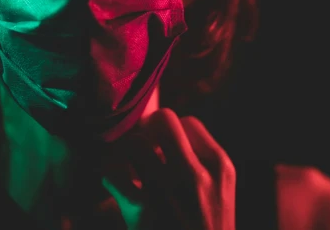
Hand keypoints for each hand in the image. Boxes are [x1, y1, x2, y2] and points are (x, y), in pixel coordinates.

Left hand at [104, 109, 235, 229]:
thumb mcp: (219, 198)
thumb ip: (200, 167)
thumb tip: (161, 139)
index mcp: (220, 168)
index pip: (188, 122)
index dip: (170, 132)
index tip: (162, 149)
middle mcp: (197, 174)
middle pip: (162, 120)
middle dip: (146, 131)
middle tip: (139, 150)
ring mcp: (169, 189)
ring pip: (135, 142)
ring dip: (125, 153)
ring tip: (126, 168)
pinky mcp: (142, 210)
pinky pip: (113, 171)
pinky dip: (109, 177)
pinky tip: (116, 188)